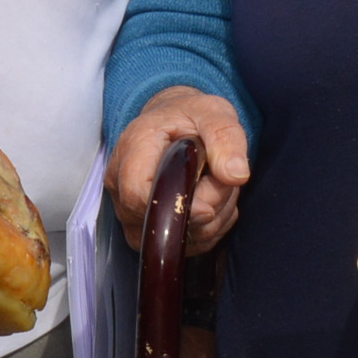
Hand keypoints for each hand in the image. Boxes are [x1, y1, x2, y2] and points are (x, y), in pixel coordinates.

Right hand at [111, 86, 251, 253]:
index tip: (210, 204)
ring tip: (220, 184)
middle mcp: (121, 185)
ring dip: (214, 219)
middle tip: (225, 179)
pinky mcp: (147, 231)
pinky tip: (215, 200)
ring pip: (174, 239)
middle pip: (158, 221)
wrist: (175, 125)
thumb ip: (225, 137)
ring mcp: (131, 212)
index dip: (176, 206)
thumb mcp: (213, 112)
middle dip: (207, 207)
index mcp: (132, 149)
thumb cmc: (190, 116)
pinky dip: (210, 229)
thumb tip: (236, 175)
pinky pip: (184, 245)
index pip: (137, 193)